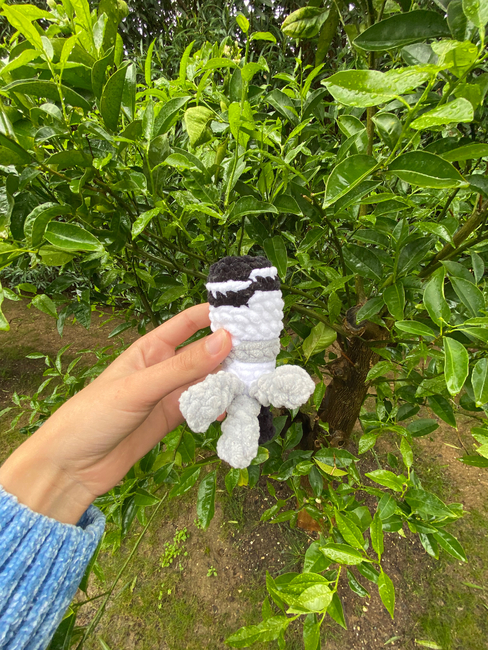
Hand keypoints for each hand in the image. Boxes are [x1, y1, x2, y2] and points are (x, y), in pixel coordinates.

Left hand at [0, 304, 230, 523]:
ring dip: (229, 381)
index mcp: (151, 348)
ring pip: (208, 380)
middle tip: (261, 354)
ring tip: (253, 383)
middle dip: (231, 351)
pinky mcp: (173, 419)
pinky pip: (203, 407)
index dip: (217, 314)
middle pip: (205, 352)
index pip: (190, 321)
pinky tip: (231, 410)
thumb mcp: (140, 387)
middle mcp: (163, 367)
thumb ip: (183, 367)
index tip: (248, 314)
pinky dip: (219, 407)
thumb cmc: (94, 416)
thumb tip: (225, 340)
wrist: (73, 467)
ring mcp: (169, 394)